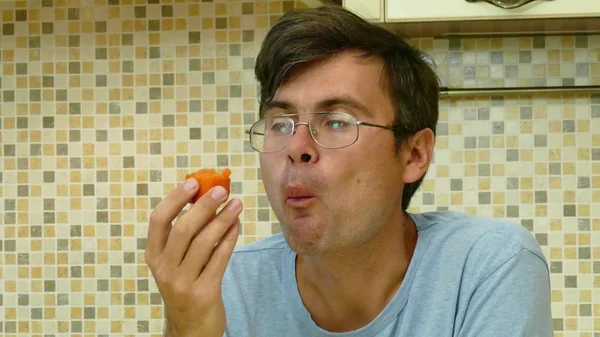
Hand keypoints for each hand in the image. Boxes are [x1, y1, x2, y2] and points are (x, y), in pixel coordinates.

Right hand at [144, 178, 241, 336]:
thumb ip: (185, 233)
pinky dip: (230, 238)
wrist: (190, 327)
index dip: (175, 198)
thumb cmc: (185, 284)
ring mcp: (183, 282)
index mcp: (153, 256)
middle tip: (222, 190)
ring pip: (204, 242)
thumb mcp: (175, 261)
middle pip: (183, 229)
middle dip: (204, 206)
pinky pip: (220, 258)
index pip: (158, 220)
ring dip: (223, 219)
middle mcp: (164, 269)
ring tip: (237, 204)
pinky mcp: (204, 292)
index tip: (193, 182)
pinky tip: (237, 225)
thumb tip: (205, 196)